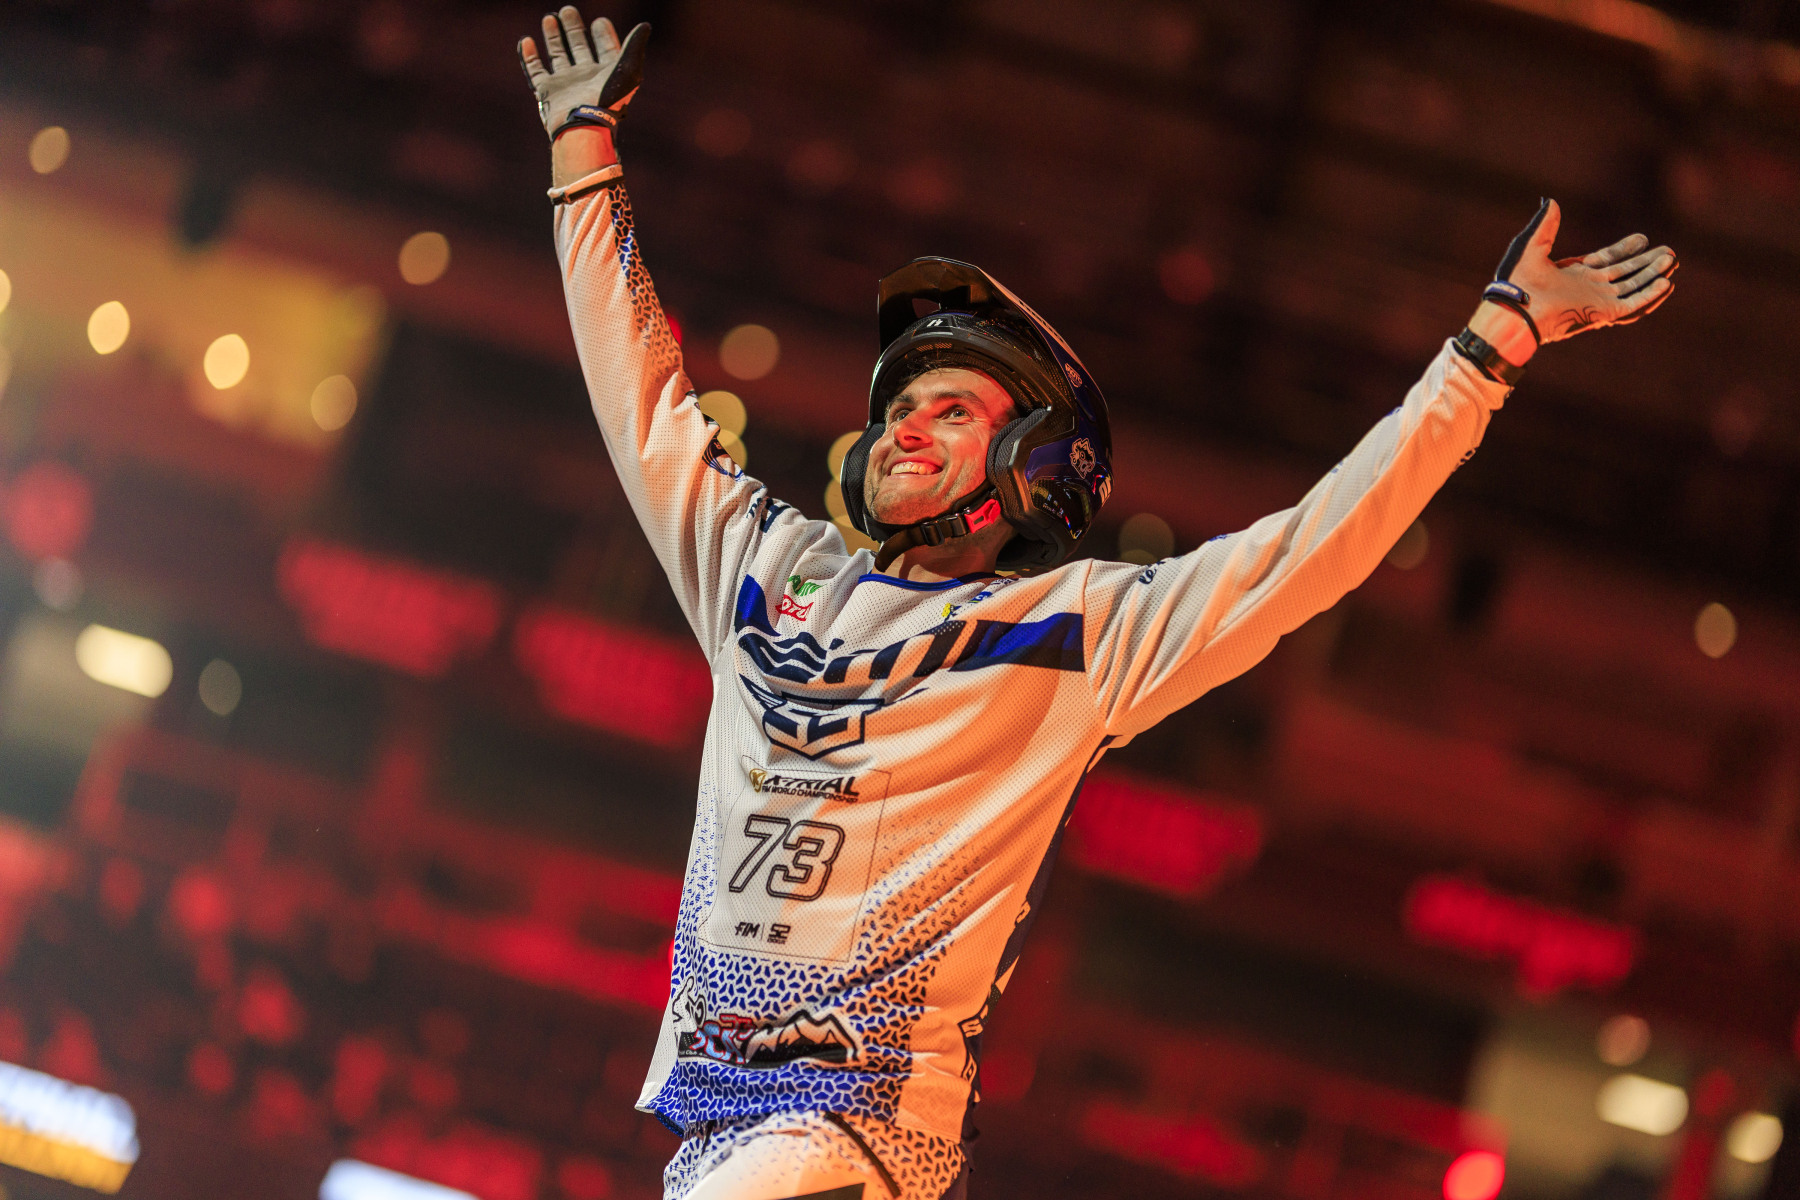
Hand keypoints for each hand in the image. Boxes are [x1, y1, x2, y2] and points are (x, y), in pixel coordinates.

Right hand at [519, 6, 649, 141]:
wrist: (584, 125)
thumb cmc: (608, 99)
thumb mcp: (628, 69)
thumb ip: (634, 46)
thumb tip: (645, 26)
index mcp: (606, 74)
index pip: (605, 50)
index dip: (604, 36)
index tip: (600, 22)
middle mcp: (585, 78)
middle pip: (579, 48)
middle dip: (574, 29)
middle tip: (568, 10)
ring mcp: (566, 84)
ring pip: (558, 56)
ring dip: (554, 37)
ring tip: (550, 18)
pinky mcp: (547, 91)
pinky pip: (536, 71)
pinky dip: (529, 56)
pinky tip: (526, 41)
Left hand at [1490, 199, 1676, 343]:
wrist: (1514, 310)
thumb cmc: (1517, 281)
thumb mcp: (1530, 245)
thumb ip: (1545, 225)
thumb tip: (1550, 201)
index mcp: (1573, 275)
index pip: (1607, 261)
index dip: (1625, 250)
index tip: (1643, 239)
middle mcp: (1587, 289)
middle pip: (1625, 275)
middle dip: (1647, 264)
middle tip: (1669, 252)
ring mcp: (1595, 302)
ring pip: (1632, 288)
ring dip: (1652, 276)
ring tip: (1672, 261)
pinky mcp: (1602, 314)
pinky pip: (1632, 305)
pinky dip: (1649, 295)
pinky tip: (1666, 283)